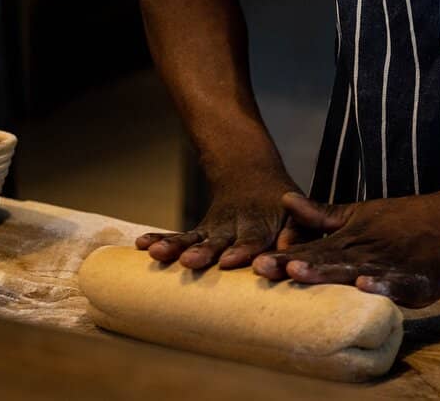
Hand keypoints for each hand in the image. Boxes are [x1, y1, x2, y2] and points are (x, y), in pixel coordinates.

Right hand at [136, 169, 301, 269]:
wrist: (253, 177)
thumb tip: (292, 249)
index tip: (231, 261)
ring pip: (194, 239)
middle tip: (189, 262)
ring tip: (156, 253)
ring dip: (175, 246)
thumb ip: (298, 232)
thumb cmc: (284, 209)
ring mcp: (215, 231)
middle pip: (218, 241)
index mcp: (262, 224)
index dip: (243, 249)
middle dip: (204, 252)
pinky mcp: (201, 232)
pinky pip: (180, 236)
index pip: (253, 238)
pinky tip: (142, 245)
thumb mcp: (297, 215)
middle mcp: (235, 227)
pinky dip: (162, 239)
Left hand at [251, 192, 439, 307]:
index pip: (312, 250)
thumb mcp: (360, 212)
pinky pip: (396, 284)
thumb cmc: (406, 220)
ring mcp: (389, 266)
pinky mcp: (414, 281)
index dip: (284, 256)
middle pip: (325, 261)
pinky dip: (382, 285)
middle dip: (294, 266)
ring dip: (327, 272)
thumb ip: (322, 214)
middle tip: (263, 268)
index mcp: (351, 239)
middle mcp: (365, 252)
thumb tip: (284, 199)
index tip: (254, 262)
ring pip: (353, 270)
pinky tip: (365, 286)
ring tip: (300, 274)